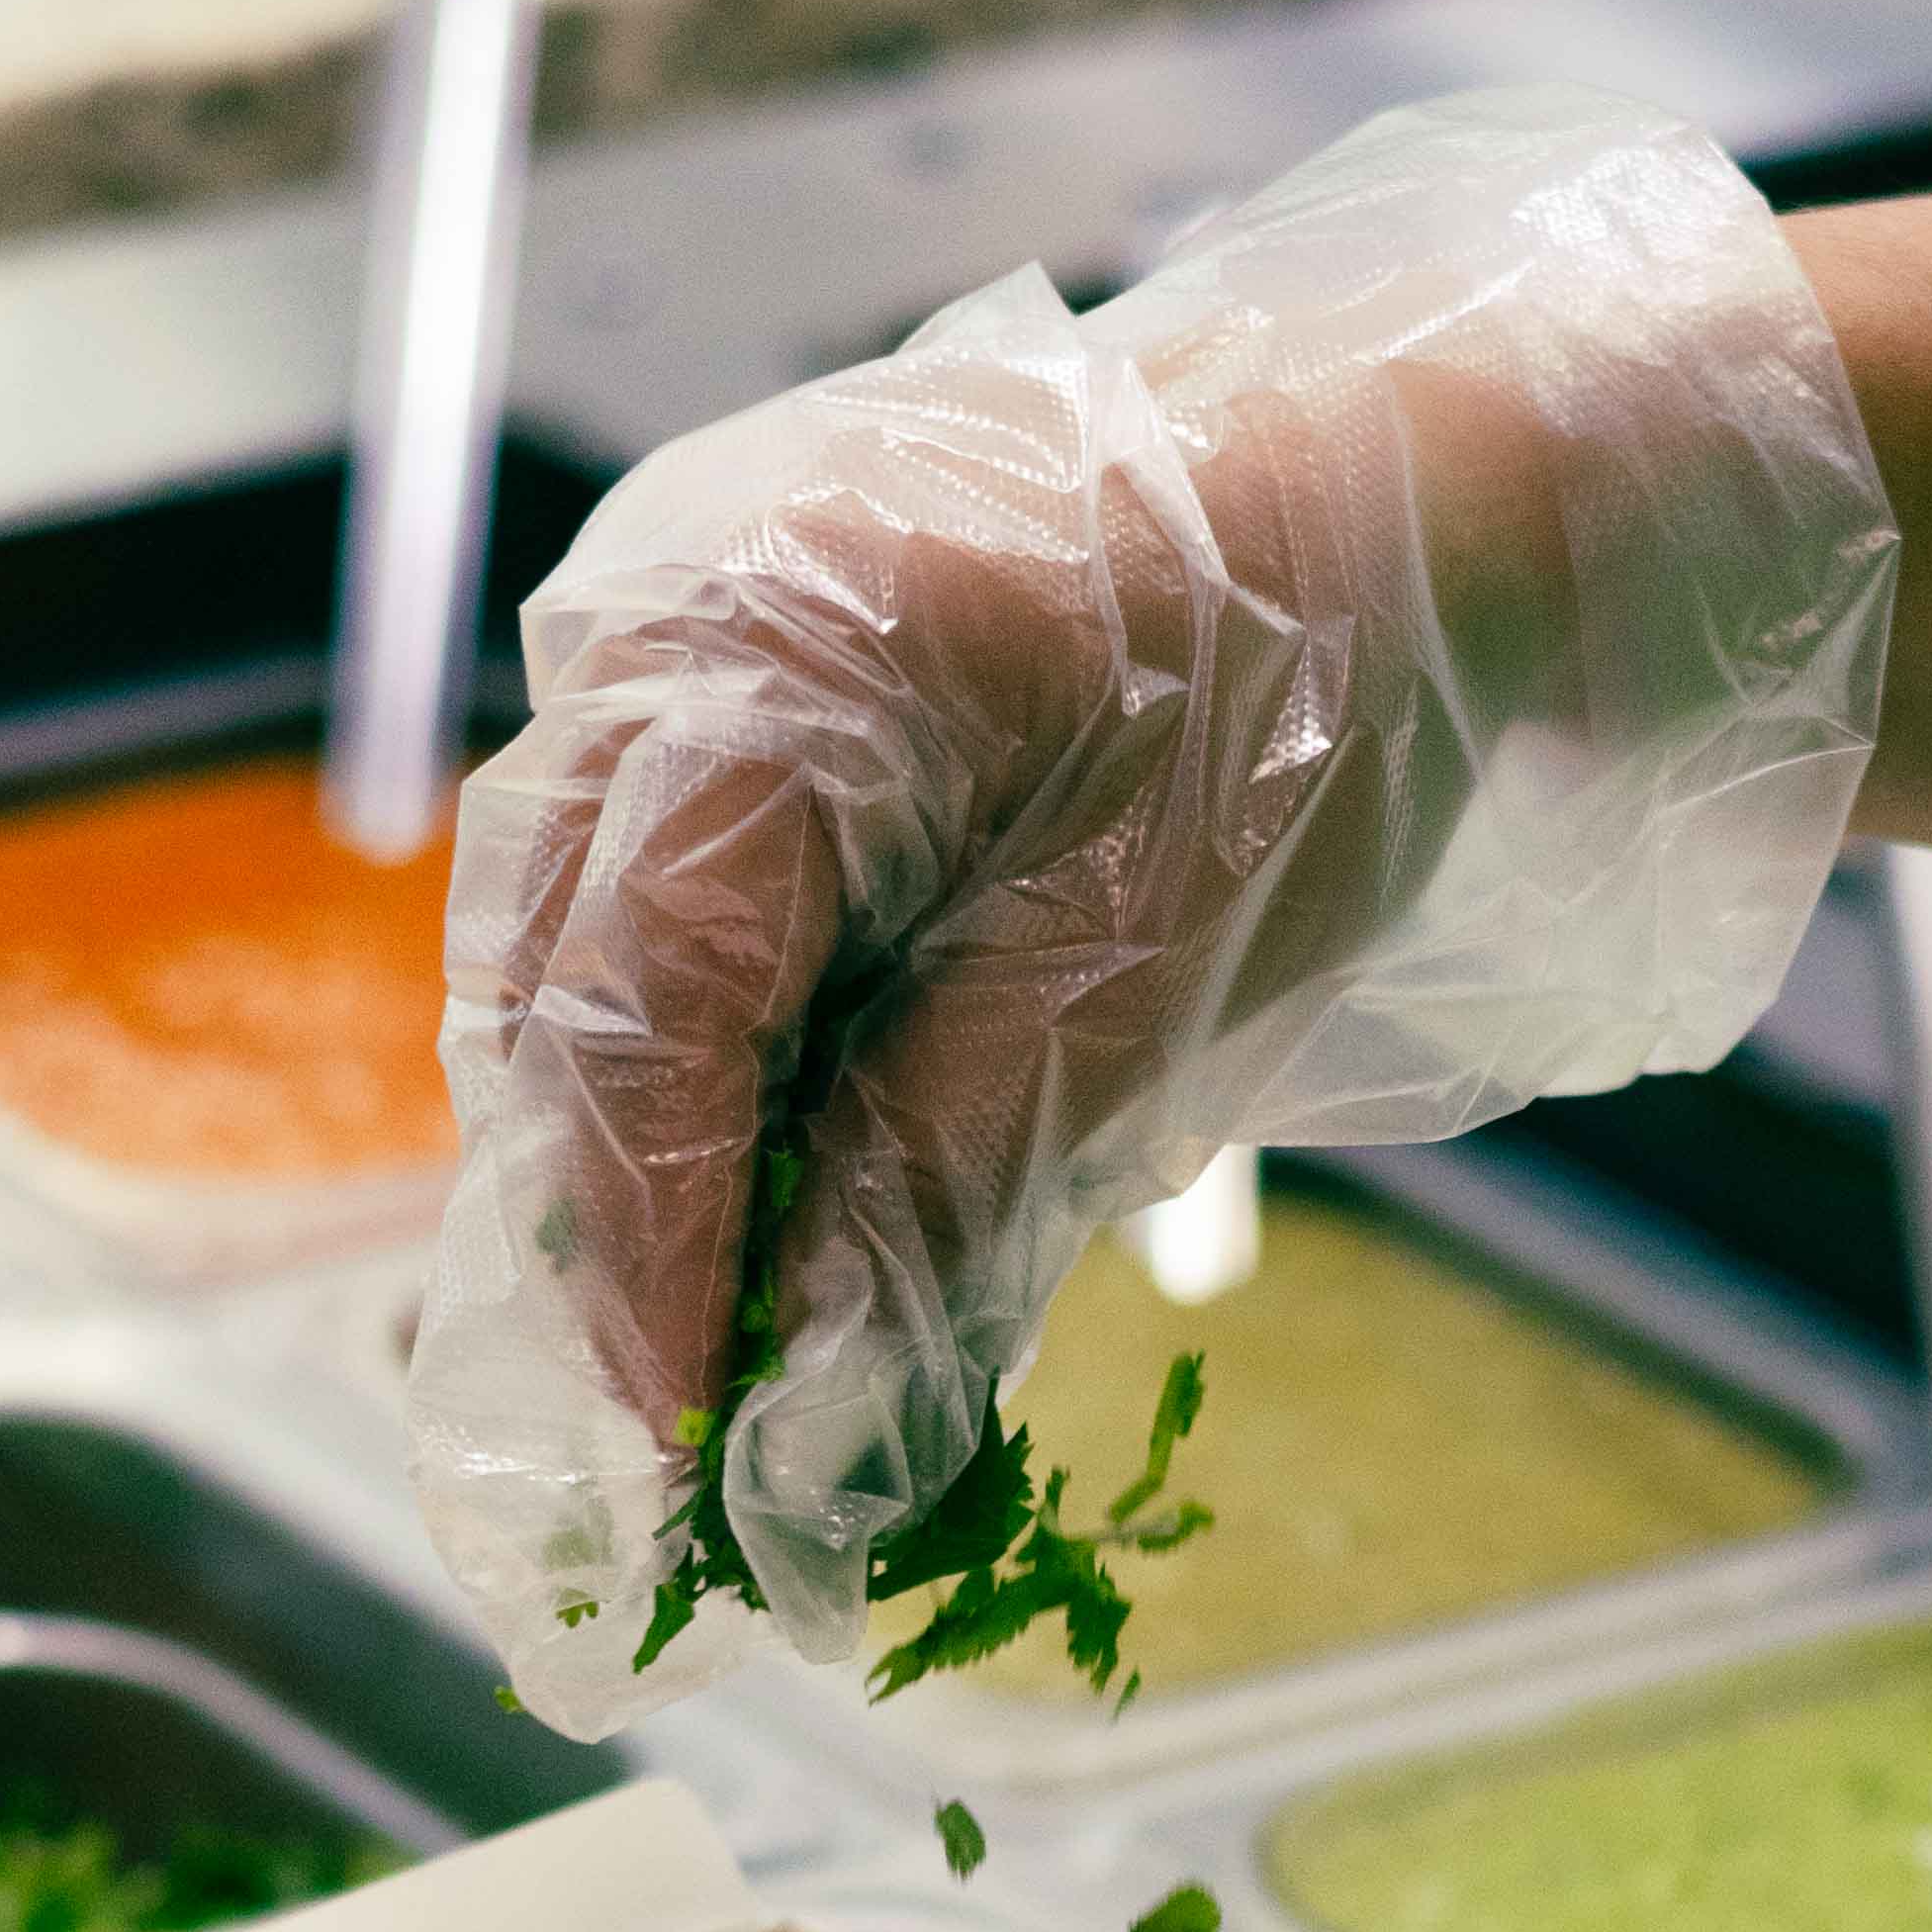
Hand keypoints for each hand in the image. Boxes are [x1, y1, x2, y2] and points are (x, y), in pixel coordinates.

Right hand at [401, 86, 1894, 1723]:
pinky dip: (683, 1042)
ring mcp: (653, 615)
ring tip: (730, 1325)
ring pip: (561, 944)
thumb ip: (943, 1191)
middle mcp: (657, 617)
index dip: (644, 1260)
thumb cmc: (1303, 694)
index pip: (635, 1020)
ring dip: (632, 1148)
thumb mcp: (1147, 977)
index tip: (683, 1451)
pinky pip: (626, 879)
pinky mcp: (693, 653)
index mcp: (772, 662)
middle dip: (609, 1230)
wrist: (1381, 480)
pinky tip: (763, 1167)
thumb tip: (804, 1430)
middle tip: (691, 1434)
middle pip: (550, 988)